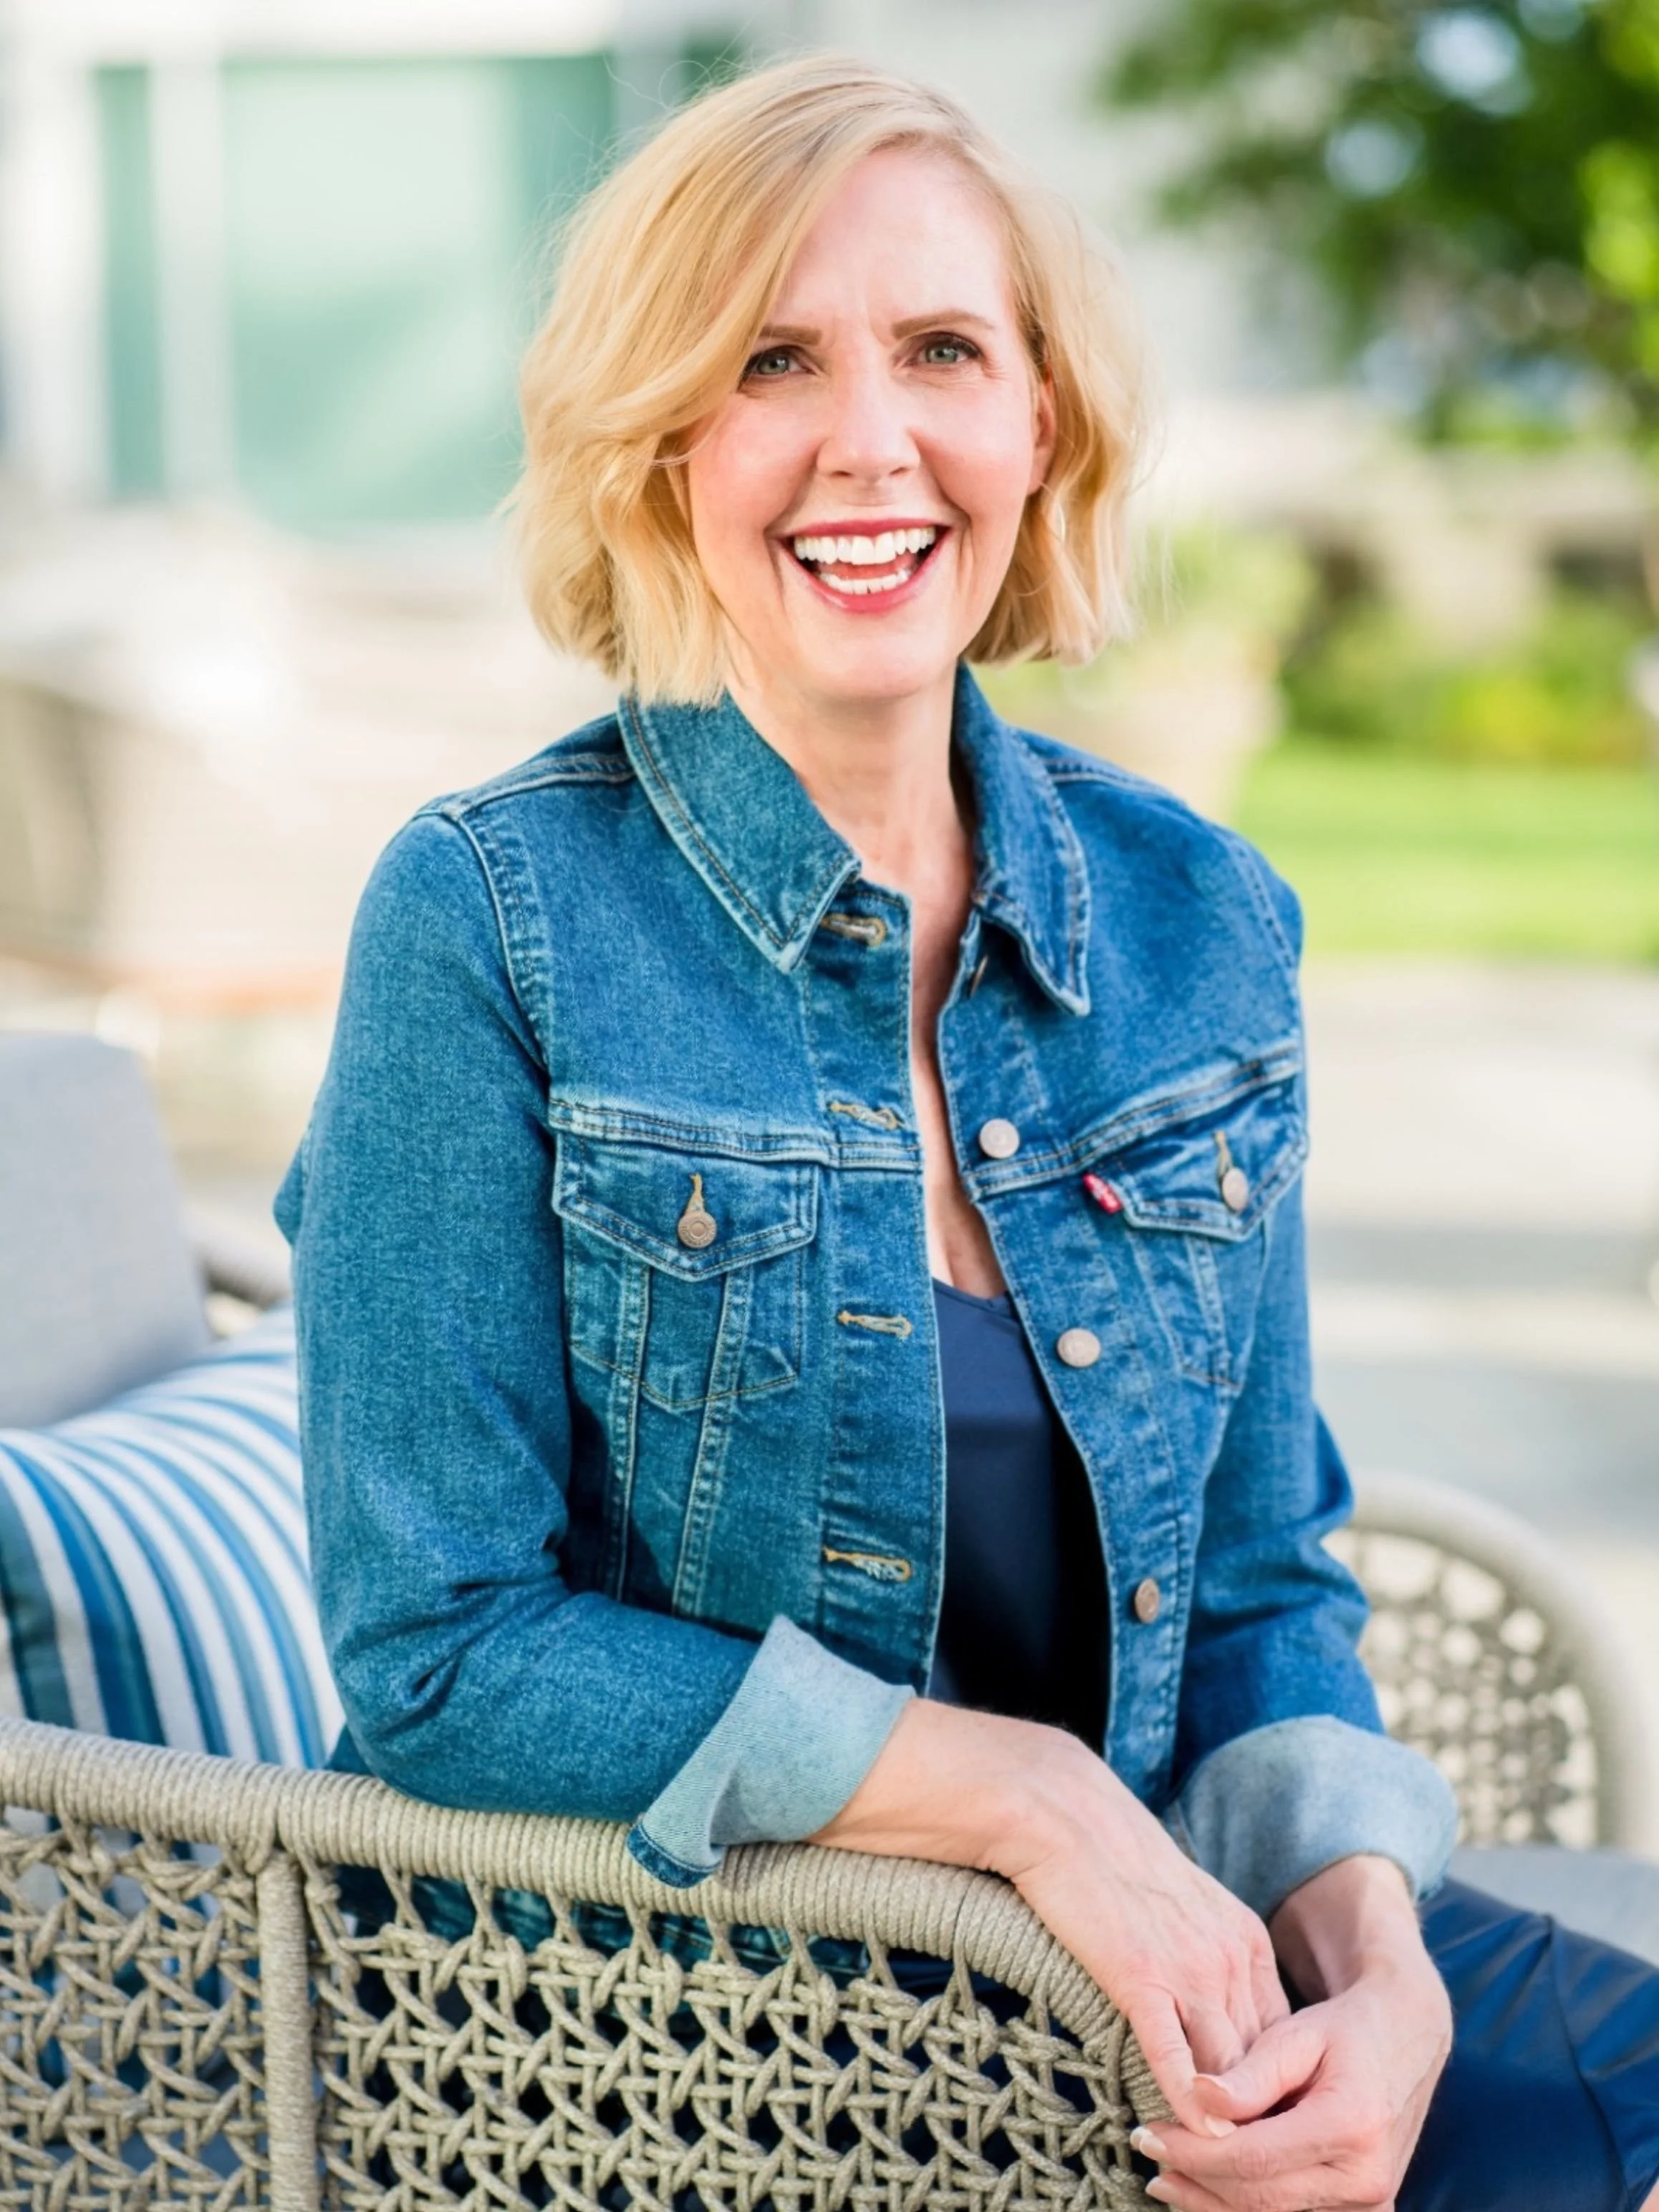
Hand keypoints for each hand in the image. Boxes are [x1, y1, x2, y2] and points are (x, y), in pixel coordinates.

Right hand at [812, 1700, 1289, 2138]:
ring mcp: (1189, 1969)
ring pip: (1227, 2072)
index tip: (1268, 2127)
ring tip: (1214, 2168)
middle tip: (1252, 2169)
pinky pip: (1173, 2058)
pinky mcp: (1140, 1977)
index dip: (1277, 2089)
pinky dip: (1182, 2105)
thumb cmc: (1113, 1858)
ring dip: (1223, 2126)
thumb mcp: (1187, 1902)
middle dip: (1262, 2120)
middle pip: (1265, 2065)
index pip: (1285, 2039)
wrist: (1063, 1812)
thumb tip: (1215, 2012)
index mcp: (1247, 1939)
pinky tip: (1179, 2134)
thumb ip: (1211, 1954)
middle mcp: (1231, 1957)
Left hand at [1129, 1857, 1452, 2211]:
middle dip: (1195, 2179)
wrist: (1406, 2038)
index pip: (1252, 2158)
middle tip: (1148, 2149)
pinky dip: (1244, 2206)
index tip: (1148, 2132)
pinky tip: (1205, 2189)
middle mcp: (1366, 2177)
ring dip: (1213, 2201)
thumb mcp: (1295, 2034)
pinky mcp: (1365, 2209)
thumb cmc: (1343, 2030)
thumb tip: (1197, 2098)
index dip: (1193, 2151)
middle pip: (1260, 2198)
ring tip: (1165, 2175)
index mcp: (1350, 2126)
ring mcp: (1371, 2202)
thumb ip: (1250, 2074)